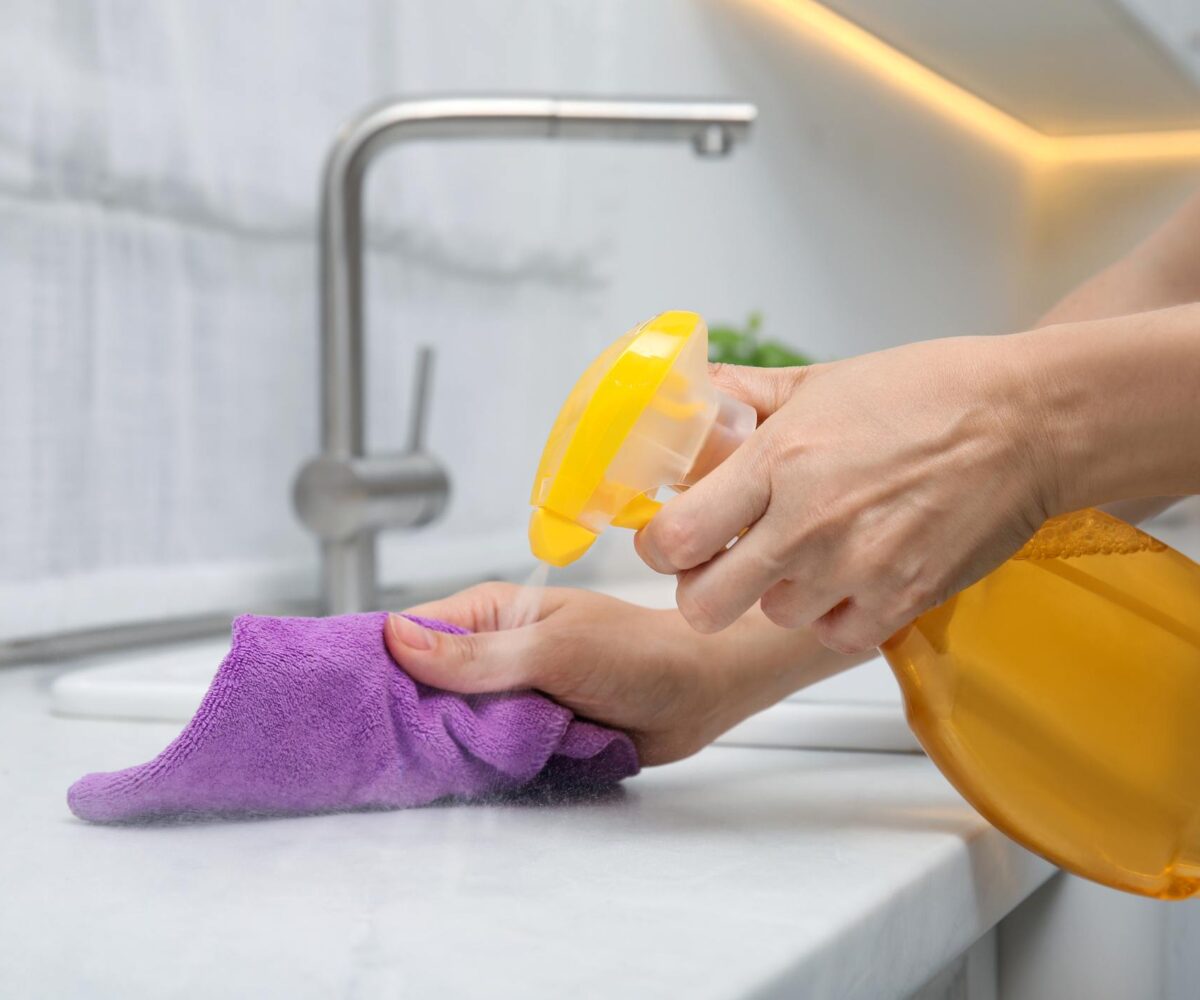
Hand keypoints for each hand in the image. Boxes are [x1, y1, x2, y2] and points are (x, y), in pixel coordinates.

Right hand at [385, 582, 858, 765]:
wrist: (700, 694)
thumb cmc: (638, 653)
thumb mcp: (553, 648)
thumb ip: (479, 653)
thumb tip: (396, 638)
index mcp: (490, 613)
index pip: (410, 633)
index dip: (378, 663)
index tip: (345, 699)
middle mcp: (491, 653)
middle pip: (421, 688)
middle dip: (406, 715)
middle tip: (374, 750)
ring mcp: (507, 697)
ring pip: (449, 728)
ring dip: (443, 747)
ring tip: (413, 769)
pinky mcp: (526, 736)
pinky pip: (482, 756)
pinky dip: (474, 768)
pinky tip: (454, 781)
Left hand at [635, 335, 1052, 653]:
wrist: (1027, 422)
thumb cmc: (928, 393)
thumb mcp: (819, 379)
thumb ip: (741, 398)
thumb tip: (686, 402)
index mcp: (779, 461)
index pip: (674, 539)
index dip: (659, 546)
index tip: (671, 536)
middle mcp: (809, 525)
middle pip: (704, 605)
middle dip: (702, 587)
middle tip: (722, 560)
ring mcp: (857, 570)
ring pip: (771, 617)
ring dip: (777, 592)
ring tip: (810, 549)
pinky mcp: (902, 602)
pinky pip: (832, 635)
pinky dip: (833, 613)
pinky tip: (851, 572)